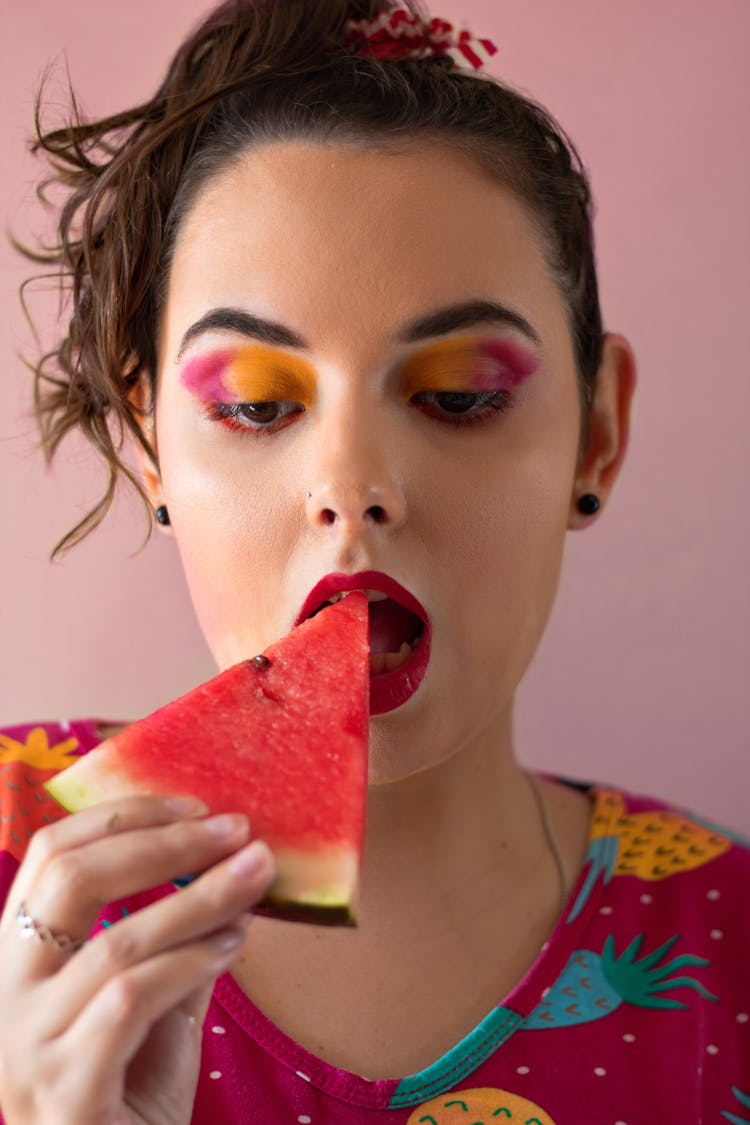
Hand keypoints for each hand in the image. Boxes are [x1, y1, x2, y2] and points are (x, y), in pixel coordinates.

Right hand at [0, 795, 274, 1124]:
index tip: (197, 805)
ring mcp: (25, 1046)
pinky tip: (234, 945)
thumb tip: (231, 862)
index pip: (50, 853)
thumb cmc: (130, 1095)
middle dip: (164, 842)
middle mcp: (2, 996)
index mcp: (16, 959)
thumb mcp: (153, 1001)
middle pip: (71, 878)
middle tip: (237, 831)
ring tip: (255, 877)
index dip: (124, 815)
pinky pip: (132, 999)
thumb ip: (175, 938)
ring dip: (200, 899)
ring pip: (116, 941)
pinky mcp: (63, 1091)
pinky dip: (191, 961)